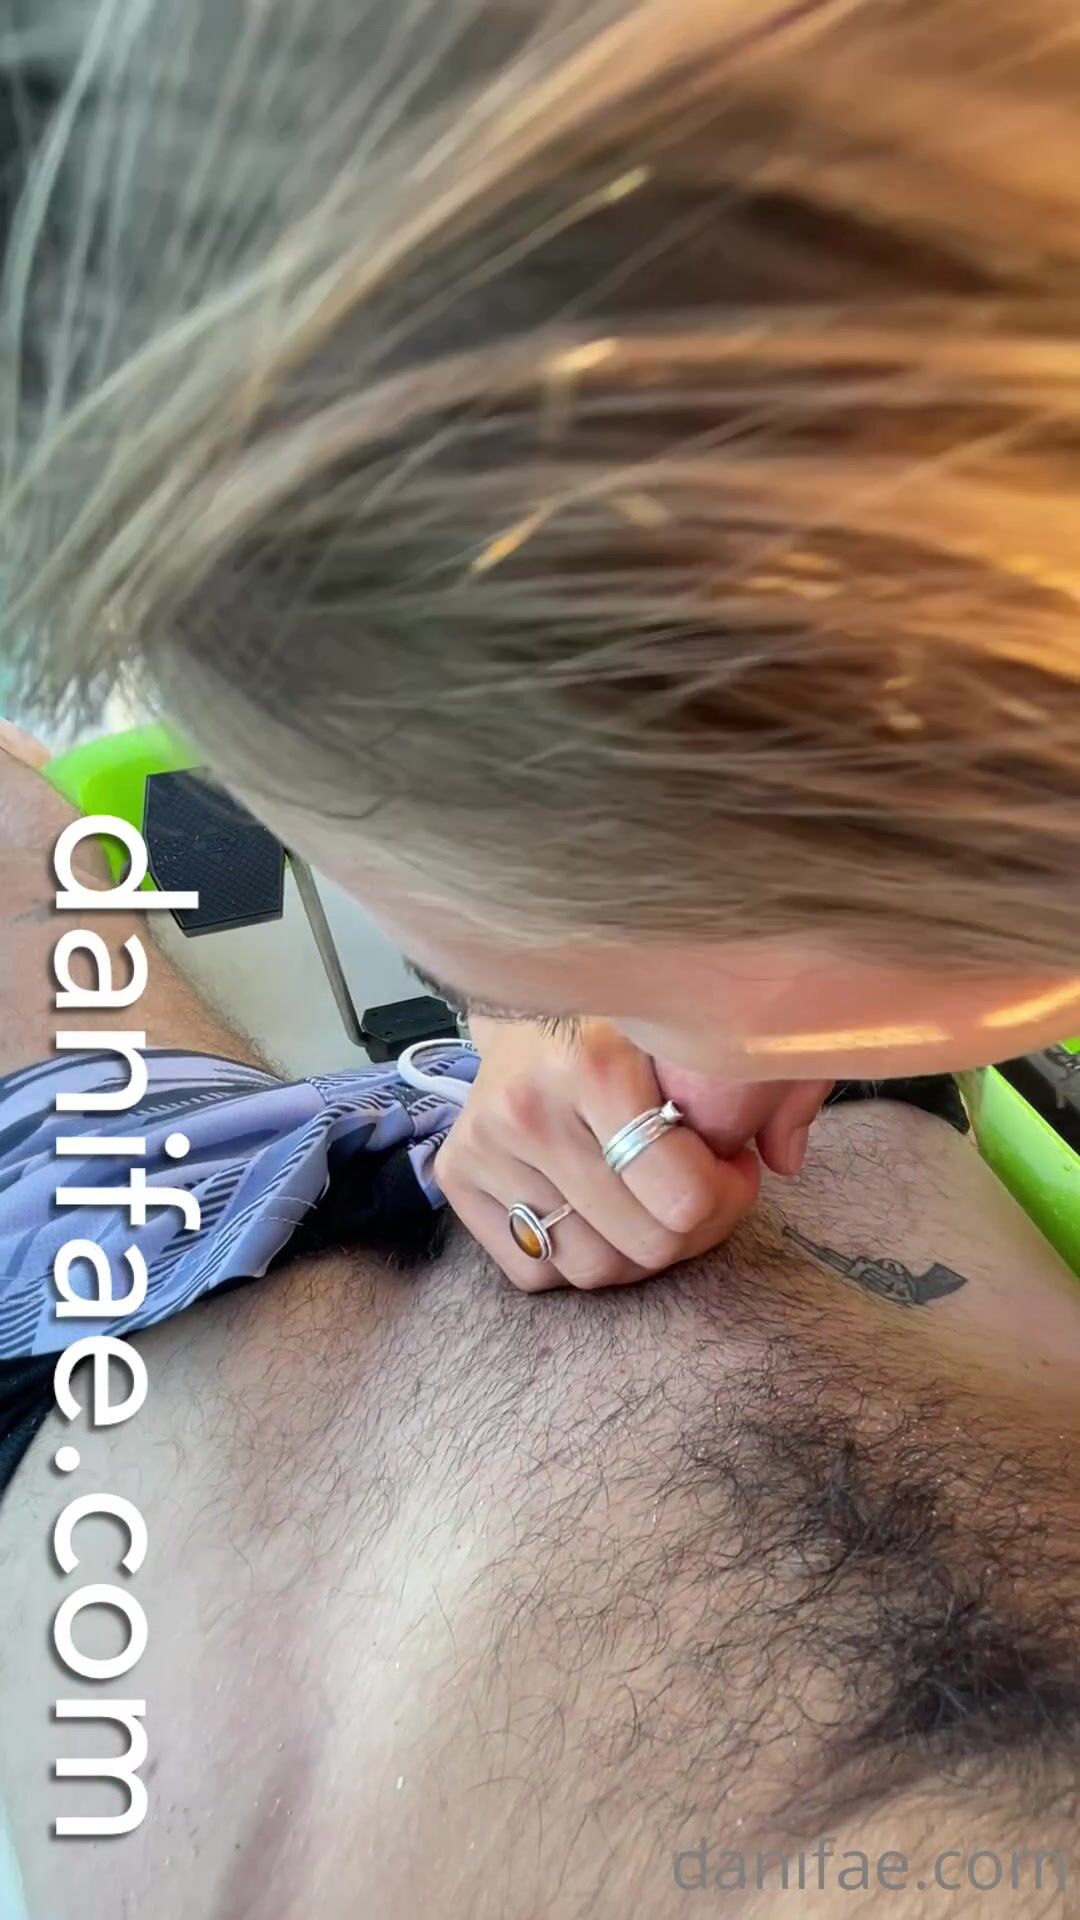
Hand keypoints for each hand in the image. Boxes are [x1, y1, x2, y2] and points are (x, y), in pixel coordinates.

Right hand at [436, 1015, 763, 1291]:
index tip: (729, 1159)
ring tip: (653, 1201)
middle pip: (645, 1245)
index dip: (728, 1192)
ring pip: (592, 1269)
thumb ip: (762, 1085)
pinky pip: (536, 1272)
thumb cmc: (629, 1019)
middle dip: (692, 1226)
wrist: (530, 996)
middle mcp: (528, 1109)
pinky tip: (598, 1208)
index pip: (685, 1199)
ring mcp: (484, 1147)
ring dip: (639, 1251)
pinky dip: (576, 1255)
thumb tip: (787, 1156)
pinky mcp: (457, 1175)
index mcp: (594, 1065)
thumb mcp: (698, 1032)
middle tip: (698, 1185)